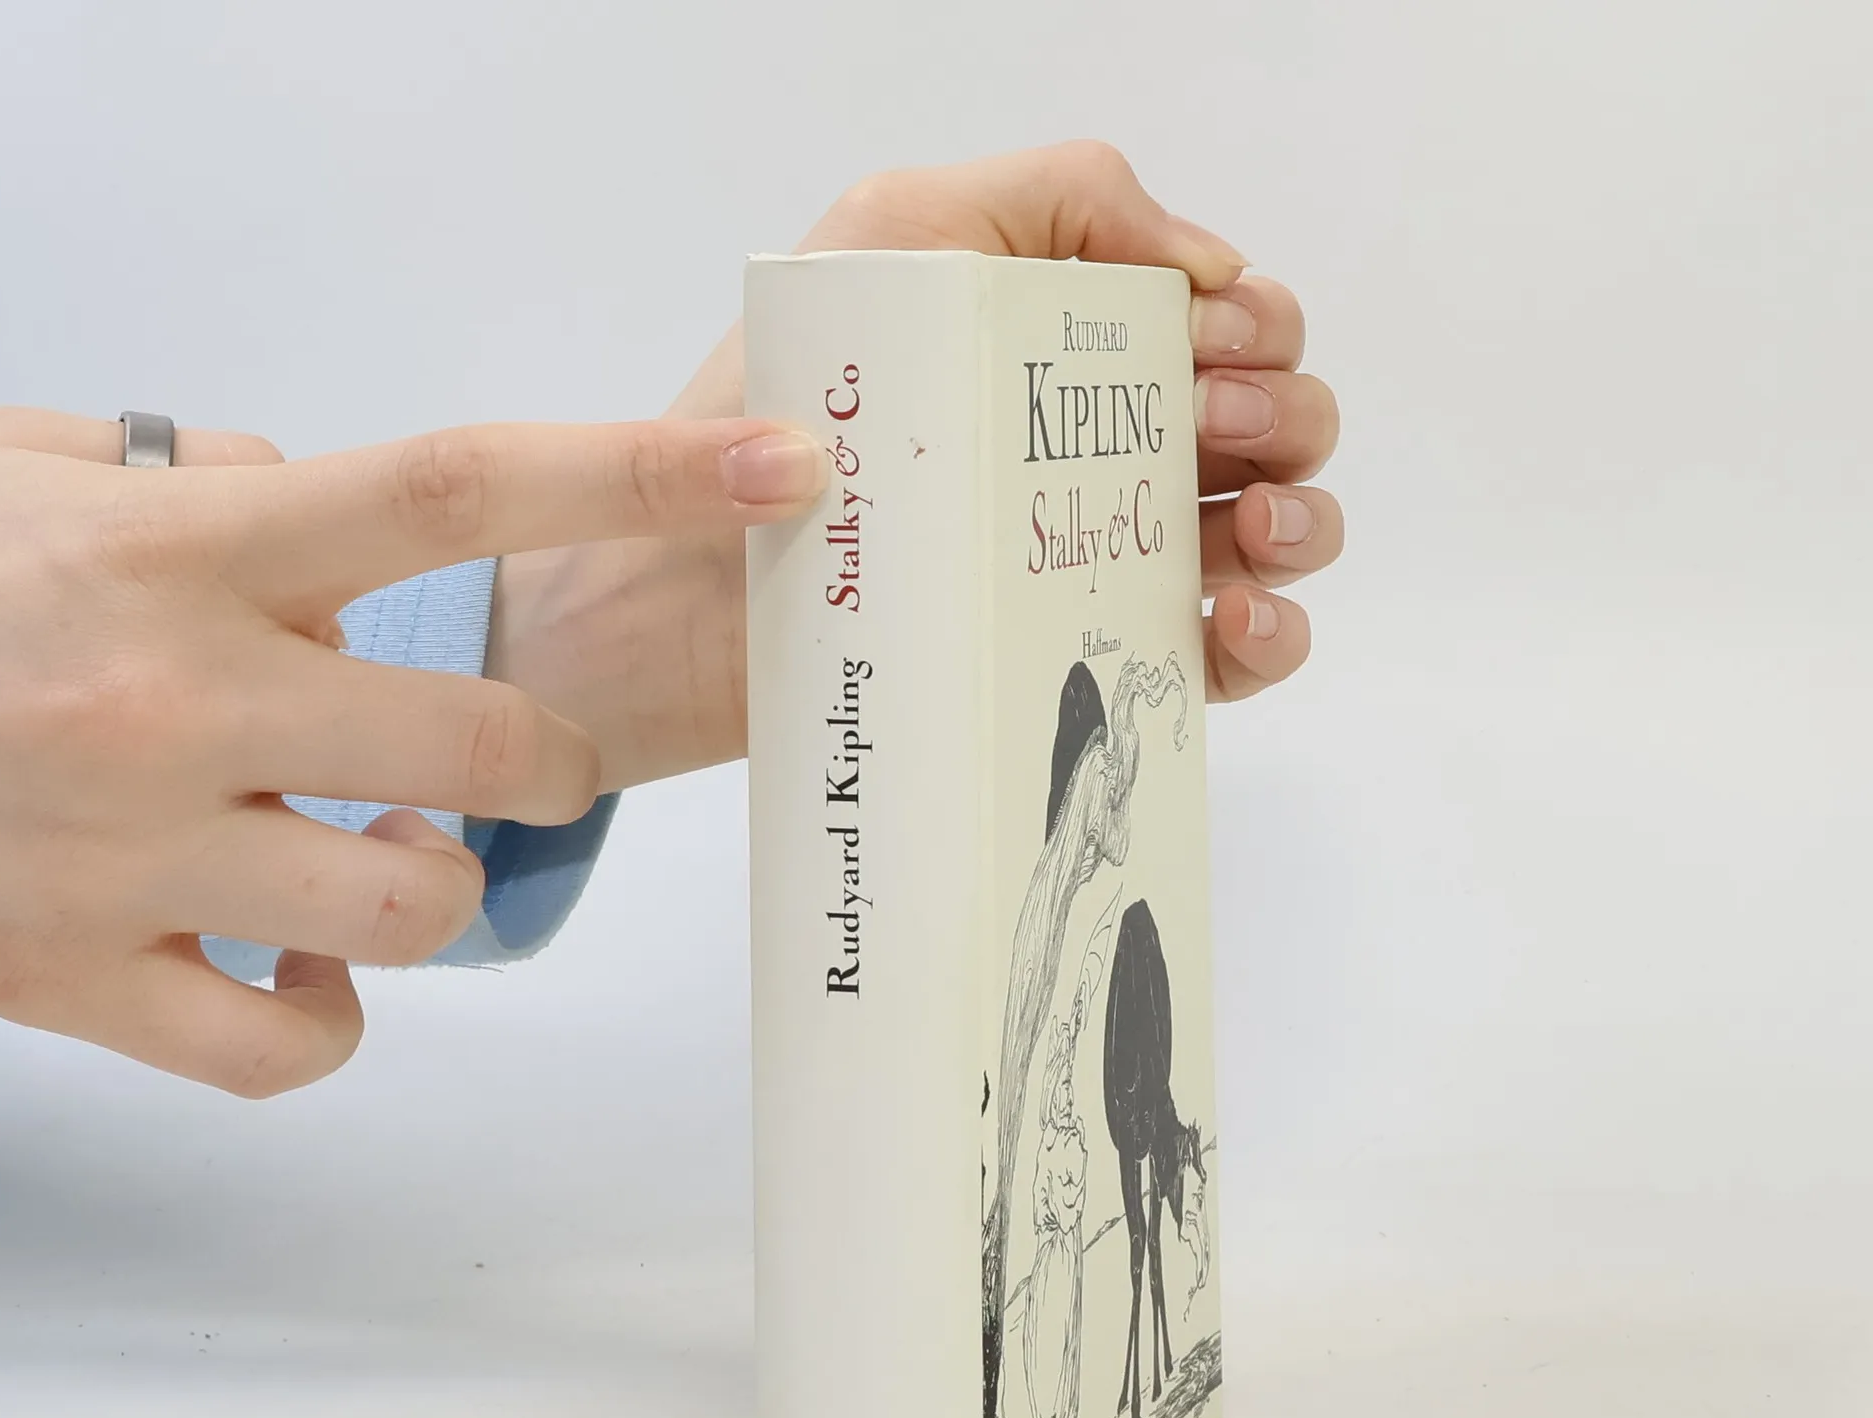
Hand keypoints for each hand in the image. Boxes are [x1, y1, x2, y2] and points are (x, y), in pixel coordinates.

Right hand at [0, 408, 824, 1093]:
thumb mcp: (26, 476)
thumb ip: (189, 474)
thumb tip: (298, 478)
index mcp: (176, 551)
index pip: (454, 488)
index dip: (642, 473)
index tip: (781, 467)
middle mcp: (176, 699)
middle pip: (487, 737)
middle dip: (545, 754)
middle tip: (512, 753)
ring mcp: (134, 857)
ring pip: (416, 904)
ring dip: (441, 881)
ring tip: (369, 851)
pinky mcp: (78, 983)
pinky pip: (288, 1050)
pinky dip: (326, 1021)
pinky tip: (292, 968)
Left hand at [489, 141, 1343, 786]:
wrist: (669, 597)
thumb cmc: (764, 410)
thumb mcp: (892, 239)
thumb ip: (1053, 198)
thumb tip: (1205, 263)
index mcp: (1067, 348)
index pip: (1227, 320)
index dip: (1255, 326)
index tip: (1209, 346)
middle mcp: (1097, 452)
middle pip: (1271, 423)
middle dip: (1283, 417)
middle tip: (1216, 431)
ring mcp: (1093, 563)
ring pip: (1270, 538)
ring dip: (1302, 523)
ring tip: (1254, 530)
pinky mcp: (1076, 666)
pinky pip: (1217, 660)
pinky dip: (1264, 639)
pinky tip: (1237, 620)